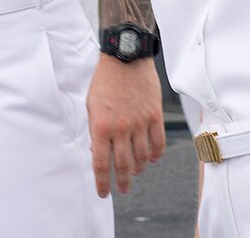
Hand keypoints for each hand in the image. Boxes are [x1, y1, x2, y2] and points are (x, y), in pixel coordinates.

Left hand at [87, 55, 163, 196]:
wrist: (125, 57)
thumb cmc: (105, 80)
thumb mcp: (91, 105)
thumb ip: (95, 129)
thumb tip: (97, 151)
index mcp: (101, 126)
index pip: (101, 164)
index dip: (102, 182)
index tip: (103, 193)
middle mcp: (121, 128)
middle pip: (123, 165)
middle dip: (122, 182)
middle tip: (122, 189)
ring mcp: (140, 123)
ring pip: (142, 158)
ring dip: (138, 169)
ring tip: (135, 172)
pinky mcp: (155, 116)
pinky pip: (158, 144)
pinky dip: (155, 156)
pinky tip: (151, 159)